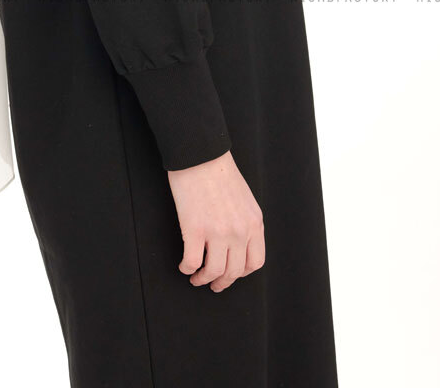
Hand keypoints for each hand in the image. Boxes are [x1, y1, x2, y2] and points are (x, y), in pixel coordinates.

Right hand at [167, 150, 264, 291]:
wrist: (200, 154)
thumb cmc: (218, 170)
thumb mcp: (244, 198)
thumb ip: (244, 221)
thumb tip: (236, 241)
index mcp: (254, 223)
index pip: (255, 262)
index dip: (242, 273)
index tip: (232, 274)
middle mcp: (239, 231)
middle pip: (234, 271)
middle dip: (222, 282)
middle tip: (213, 284)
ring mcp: (217, 232)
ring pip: (213, 271)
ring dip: (203, 279)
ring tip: (196, 278)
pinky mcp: (195, 229)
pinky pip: (192, 262)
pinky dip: (187, 268)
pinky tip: (184, 266)